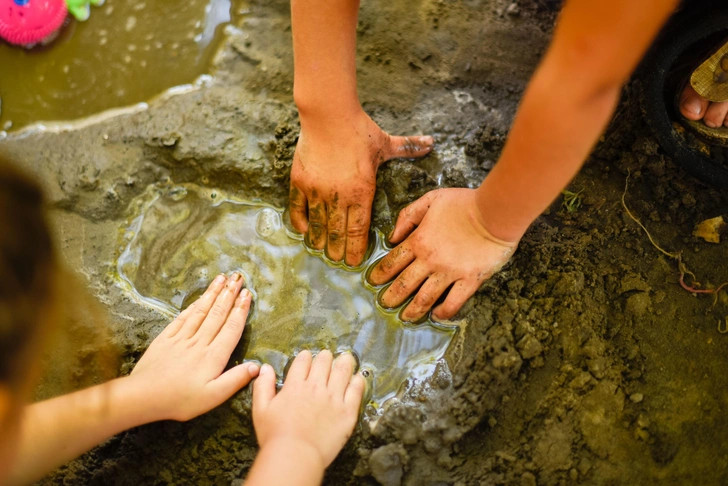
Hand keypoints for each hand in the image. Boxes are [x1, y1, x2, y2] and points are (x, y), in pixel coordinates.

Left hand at [129, 273, 258, 421]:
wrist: (143, 396)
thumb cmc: (181, 400)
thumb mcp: (213, 396)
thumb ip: (235, 380)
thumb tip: (256, 366)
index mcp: (213, 356)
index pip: (231, 328)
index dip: (240, 310)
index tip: (247, 294)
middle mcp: (199, 342)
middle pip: (217, 314)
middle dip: (229, 294)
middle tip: (238, 277)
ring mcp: (181, 338)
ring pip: (201, 311)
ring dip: (212, 293)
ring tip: (221, 278)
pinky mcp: (166, 338)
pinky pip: (182, 318)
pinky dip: (193, 306)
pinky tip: (199, 299)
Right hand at [252, 350, 364, 467]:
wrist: (295, 455)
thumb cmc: (275, 435)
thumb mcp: (260, 409)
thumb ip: (263, 386)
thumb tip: (265, 368)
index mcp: (295, 386)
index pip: (303, 363)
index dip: (306, 356)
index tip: (308, 355)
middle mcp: (316, 388)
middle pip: (323, 363)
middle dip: (325, 357)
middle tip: (328, 355)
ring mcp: (333, 399)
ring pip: (342, 372)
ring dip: (344, 362)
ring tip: (346, 358)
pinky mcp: (347, 412)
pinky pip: (355, 391)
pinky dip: (357, 381)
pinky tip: (358, 377)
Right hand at [289, 109, 432, 265]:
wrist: (328, 114)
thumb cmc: (359, 129)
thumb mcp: (385, 142)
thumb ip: (408, 147)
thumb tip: (432, 142)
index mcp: (361, 191)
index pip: (358, 230)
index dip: (356, 249)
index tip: (355, 261)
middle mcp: (338, 196)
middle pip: (337, 233)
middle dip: (338, 250)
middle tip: (338, 261)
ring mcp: (317, 190)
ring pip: (318, 224)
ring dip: (320, 240)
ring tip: (322, 250)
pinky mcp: (300, 182)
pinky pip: (298, 209)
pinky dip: (300, 222)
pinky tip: (304, 231)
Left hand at [368, 188, 517, 321]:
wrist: (495, 213)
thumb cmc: (465, 203)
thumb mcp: (431, 200)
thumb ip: (409, 216)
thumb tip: (393, 236)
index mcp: (419, 241)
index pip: (393, 261)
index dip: (380, 273)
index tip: (373, 282)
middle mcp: (430, 260)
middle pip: (404, 283)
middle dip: (391, 296)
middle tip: (384, 304)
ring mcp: (450, 272)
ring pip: (425, 297)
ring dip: (412, 309)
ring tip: (405, 317)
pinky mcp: (469, 280)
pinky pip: (453, 302)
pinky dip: (443, 312)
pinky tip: (436, 315)